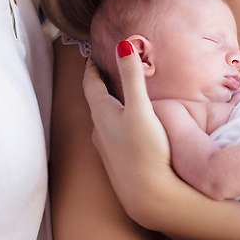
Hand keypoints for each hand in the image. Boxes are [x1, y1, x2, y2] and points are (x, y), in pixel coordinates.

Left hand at [82, 41, 171, 222]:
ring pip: (103, 119)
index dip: (91, 67)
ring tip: (117, 96)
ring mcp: (106, 148)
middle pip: (95, 101)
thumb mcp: (141, 108)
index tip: (92, 56)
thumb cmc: (147, 150)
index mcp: (102, 113)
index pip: (90, 83)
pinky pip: (111, 134)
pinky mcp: (116, 162)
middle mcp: (99, 130)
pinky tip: (127, 128)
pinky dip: (115, 122)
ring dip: (107, 105)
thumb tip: (123, 44)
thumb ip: (133, 76)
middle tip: (104, 71)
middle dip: (98, 84)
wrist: (149, 195)